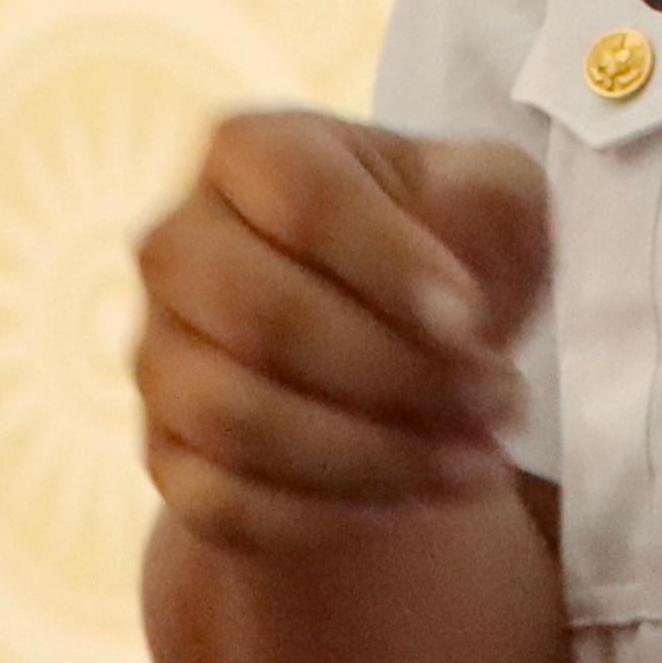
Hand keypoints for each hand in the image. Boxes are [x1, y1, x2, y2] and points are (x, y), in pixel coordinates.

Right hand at [135, 109, 550, 559]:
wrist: (405, 344)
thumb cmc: (450, 243)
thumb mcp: (493, 195)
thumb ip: (485, 204)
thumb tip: (445, 296)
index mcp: (250, 149)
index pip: (302, 195)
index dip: (388, 262)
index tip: (472, 320)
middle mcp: (179, 245)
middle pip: (261, 316)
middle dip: (396, 372)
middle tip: (502, 401)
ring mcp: (159, 355)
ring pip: (238, 421)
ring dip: (374, 454)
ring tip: (481, 462)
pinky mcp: (166, 455)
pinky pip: (223, 504)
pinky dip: (330, 513)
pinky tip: (418, 498)